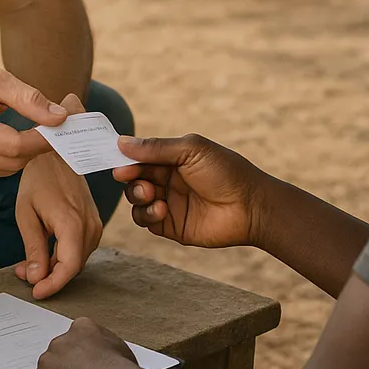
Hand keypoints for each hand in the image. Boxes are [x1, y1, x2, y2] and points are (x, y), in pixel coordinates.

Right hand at [0, 66, 67, 184]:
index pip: (18, 146)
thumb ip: (29, 99)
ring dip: (24, 152)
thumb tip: (60, 117)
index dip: (44, 139)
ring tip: (29, 130)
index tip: (63, 125)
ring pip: (9, 169)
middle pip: (16, 161)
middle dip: (37, 146)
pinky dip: (8, 157)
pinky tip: (5, 139)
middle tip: (51, 126)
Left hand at [14, 93, 102, 298]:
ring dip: (54, 267)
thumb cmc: (39, 178)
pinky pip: (79, 247)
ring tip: (26, 265)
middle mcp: (90, 225)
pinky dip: (62, 255)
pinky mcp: (92, 220)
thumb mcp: (27, 214)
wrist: (58, 150)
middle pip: (73, 267)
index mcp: (73, 224)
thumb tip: (35, 278)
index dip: (52, 286)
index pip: (68, 268)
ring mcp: (94, 222)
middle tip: (21, 275)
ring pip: (76, 259)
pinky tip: (42, 253)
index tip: (34, 293)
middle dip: (49, 277)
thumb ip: (33, 248)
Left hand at [30, 318, 135, 368]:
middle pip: (58, 352)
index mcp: (81, 327)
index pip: (73, 337)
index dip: (78, 353)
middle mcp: (60, 340)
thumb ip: (102, 342)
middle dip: (66, 365)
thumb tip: (102, 350)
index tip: (83, 363)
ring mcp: (47, 360)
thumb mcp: (118, 345)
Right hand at [113, 134, 270, 248]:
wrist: (250, 206)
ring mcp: (169, 203)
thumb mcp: (190, 150)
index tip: (117, 163)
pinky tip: (162, 209)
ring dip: (137, 197)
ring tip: (153, 196)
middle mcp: (168, 180)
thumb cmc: (225, 171)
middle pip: (134, 178)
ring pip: (136, 200)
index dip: (126, 159)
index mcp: (172, 158)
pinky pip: (147, 221)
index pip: (140, 156)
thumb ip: (155, 148)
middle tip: (134, 179)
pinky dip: (147, 215)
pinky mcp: (171, 226)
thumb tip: (121, 142)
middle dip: (130, 178)